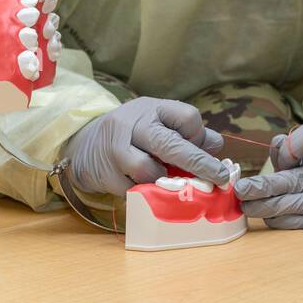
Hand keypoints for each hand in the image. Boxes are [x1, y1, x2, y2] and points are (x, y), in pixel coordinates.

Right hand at [66, 97, 225, 195]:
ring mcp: (115, 149)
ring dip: (162, 180)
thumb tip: (216, 145)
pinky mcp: (105, 173)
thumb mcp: (159, 123)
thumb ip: (189, 133)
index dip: (198, 134)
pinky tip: (145, 187)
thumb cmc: (133, 134)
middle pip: (171, 145)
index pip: (187, 116)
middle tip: (219, 178)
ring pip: (148, 170)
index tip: (199, 144)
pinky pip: (132, 190)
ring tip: (163, 178)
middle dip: (199, 164)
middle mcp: (133, 124)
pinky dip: (144, 193)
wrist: (84, 143)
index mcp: (152, 109)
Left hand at [234, 122, 302, 251]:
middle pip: (295, 178)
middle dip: (263, 186)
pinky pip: (297, 224)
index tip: (280, 160)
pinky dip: (278, 221)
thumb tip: (270, 152)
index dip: (291, 147)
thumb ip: (286, 156)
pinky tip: (267, 218)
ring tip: (247, 207)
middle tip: (241, 190)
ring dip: (265, 207)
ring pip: (292, 204)